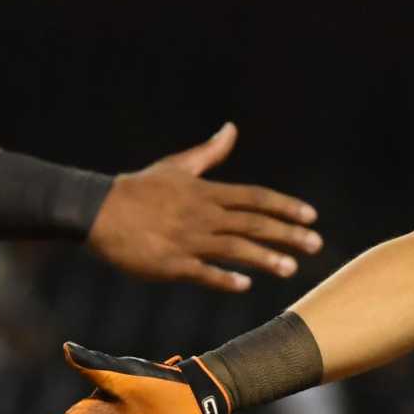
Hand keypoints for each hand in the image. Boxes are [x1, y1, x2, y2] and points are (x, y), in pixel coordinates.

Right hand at [88, 123, 320, 292]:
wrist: (97, 211)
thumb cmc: (138, 189)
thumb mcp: (177, 167)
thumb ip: (209, 153)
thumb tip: (231, 129)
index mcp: (206, 192)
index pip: (255, 197)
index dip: (286, 206)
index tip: (311, 215)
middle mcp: (202, 215)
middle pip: (253, 223)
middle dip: (287, 234)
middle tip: (316, 244)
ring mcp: (187, 240)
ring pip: (234, 248)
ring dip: (265, 258)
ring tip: (291, 268)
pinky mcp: (170, 263)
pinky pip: (202, 272)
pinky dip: (224, 278)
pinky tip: (245, 285)